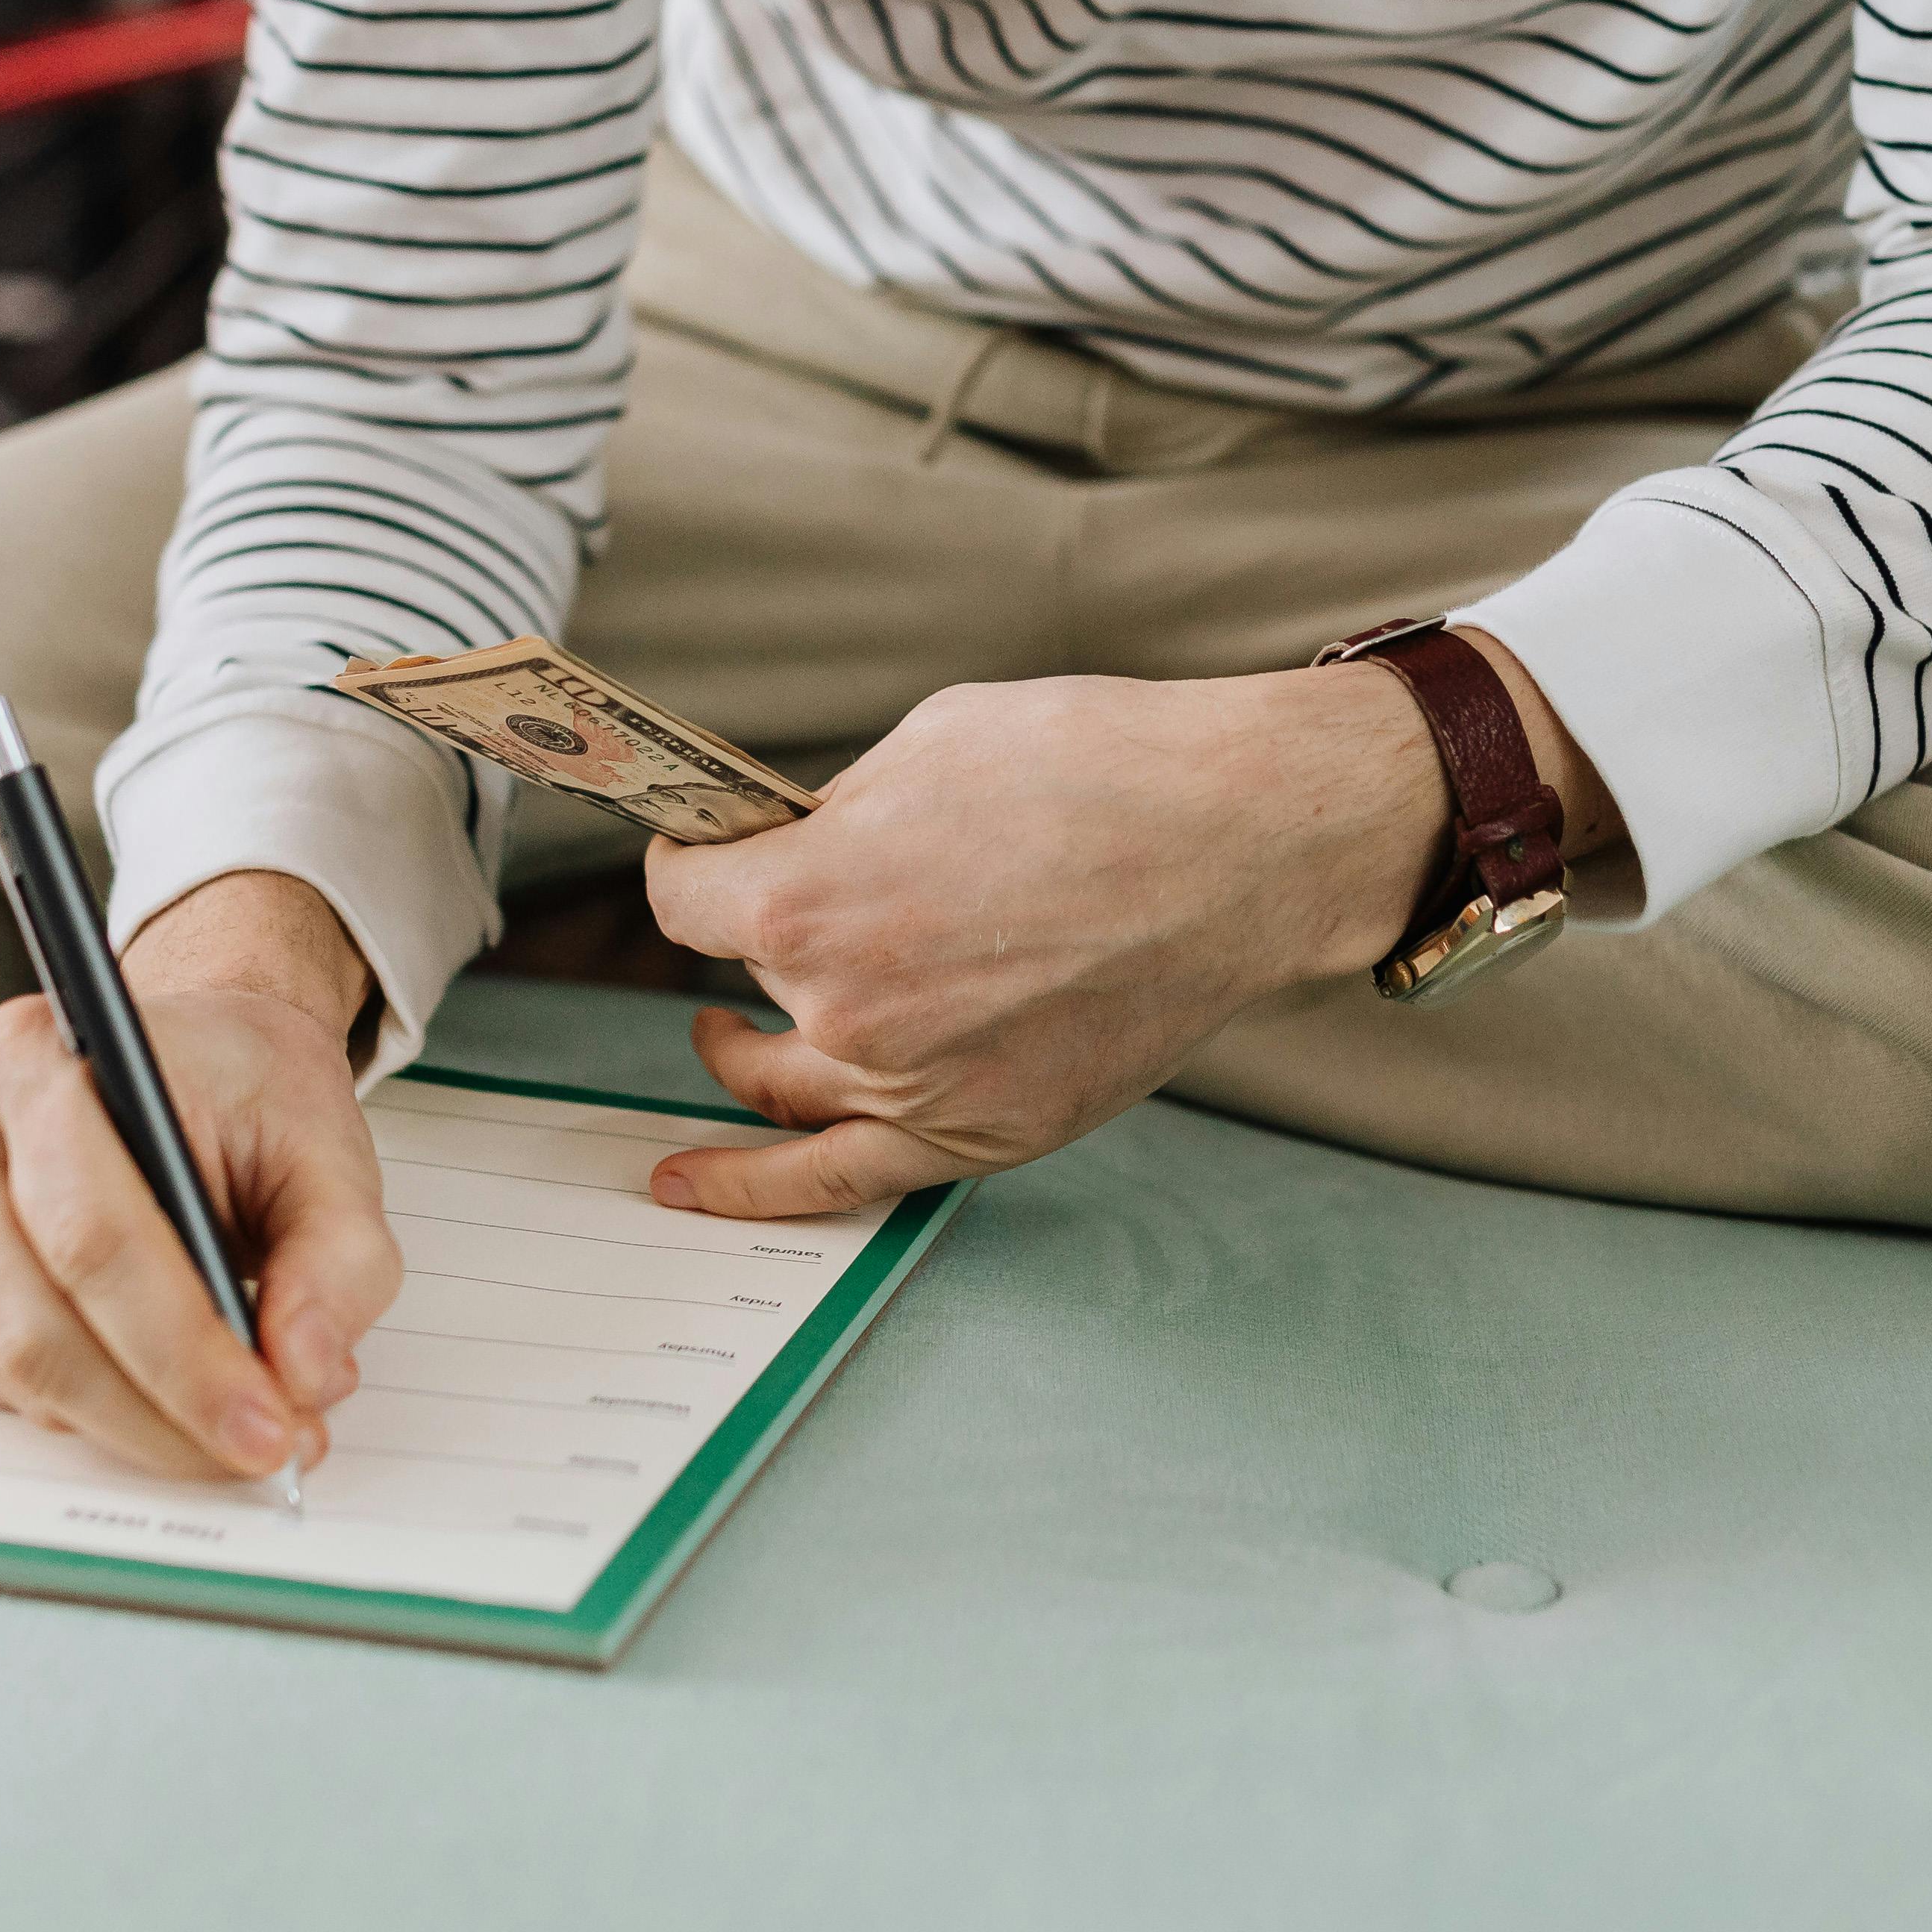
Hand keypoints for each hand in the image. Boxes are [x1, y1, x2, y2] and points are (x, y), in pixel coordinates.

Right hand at [0, 870, 400, 1482]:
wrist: (190, 1054)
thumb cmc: (249, 1096)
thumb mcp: (329, 1154)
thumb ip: (337, 1262)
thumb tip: (305, 1378)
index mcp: (39, 1059)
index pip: (96, 1239)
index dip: (184, 1356)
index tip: (268, 1430)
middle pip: (39, 1323)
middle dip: (160, 1416)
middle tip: (261, 1454)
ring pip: (10, 1367)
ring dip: (126, 1424)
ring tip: (227, 1422)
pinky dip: (75, 1409)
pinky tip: (147, 1387)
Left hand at [636, 634, 1615, 1218]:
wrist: (1245, 844)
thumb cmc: (1101, 771)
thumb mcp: (927, 743)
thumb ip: (836, 815)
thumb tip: (792, 844)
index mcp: (809, 900)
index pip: (687, 898)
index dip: (695, 859)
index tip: (708, 848)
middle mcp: (845, 1010)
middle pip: (746, 982)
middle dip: (755, 932)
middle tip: (769, 905)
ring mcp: (915, 1088)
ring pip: (787, 1083)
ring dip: (746, 1052)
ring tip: (723, 1037)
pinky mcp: (984, 1131)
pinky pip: (840, 1180)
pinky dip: (752, 1188)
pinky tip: (687, 1183)